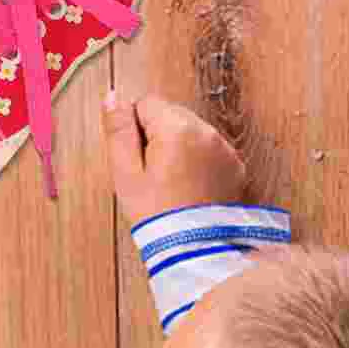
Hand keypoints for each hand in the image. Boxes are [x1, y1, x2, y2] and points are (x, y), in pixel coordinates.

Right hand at [103, 92, 246, 225]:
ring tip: (171, 185)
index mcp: (177, 128)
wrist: (195, 250)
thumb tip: (112, 97)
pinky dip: (198, 163)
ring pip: (191, 133)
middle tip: (151, 175)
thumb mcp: (126, 174)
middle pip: (171, 115)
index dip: (133, 129)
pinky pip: (210, 152)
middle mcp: (207, 131)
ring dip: (178, 148)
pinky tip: (189, 189)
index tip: (135, 159)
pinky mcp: (235, 167)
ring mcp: (225, 149)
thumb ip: (118, 131)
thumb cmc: (156, 215)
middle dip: (158, 137)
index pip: (146, 103)